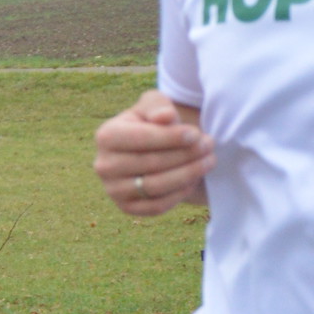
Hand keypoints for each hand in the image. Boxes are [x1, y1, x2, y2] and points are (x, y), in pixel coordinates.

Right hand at [94, 90, 214, 216]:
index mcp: (106, 136)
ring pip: (155, 186)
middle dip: (185, 155)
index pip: (140, 138)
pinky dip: (179, 194)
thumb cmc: (152, 123)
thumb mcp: (154, 105)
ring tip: (209, 161)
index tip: (196, 134)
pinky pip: (157, 206)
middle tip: (209, 146)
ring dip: (188, 174)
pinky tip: (194, 179)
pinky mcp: (127, 208)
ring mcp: (113, 190)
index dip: (171, 137)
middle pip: (151, 163)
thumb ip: (158, 106)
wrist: (149, 151)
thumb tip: (166, 117)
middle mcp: (104, 165)